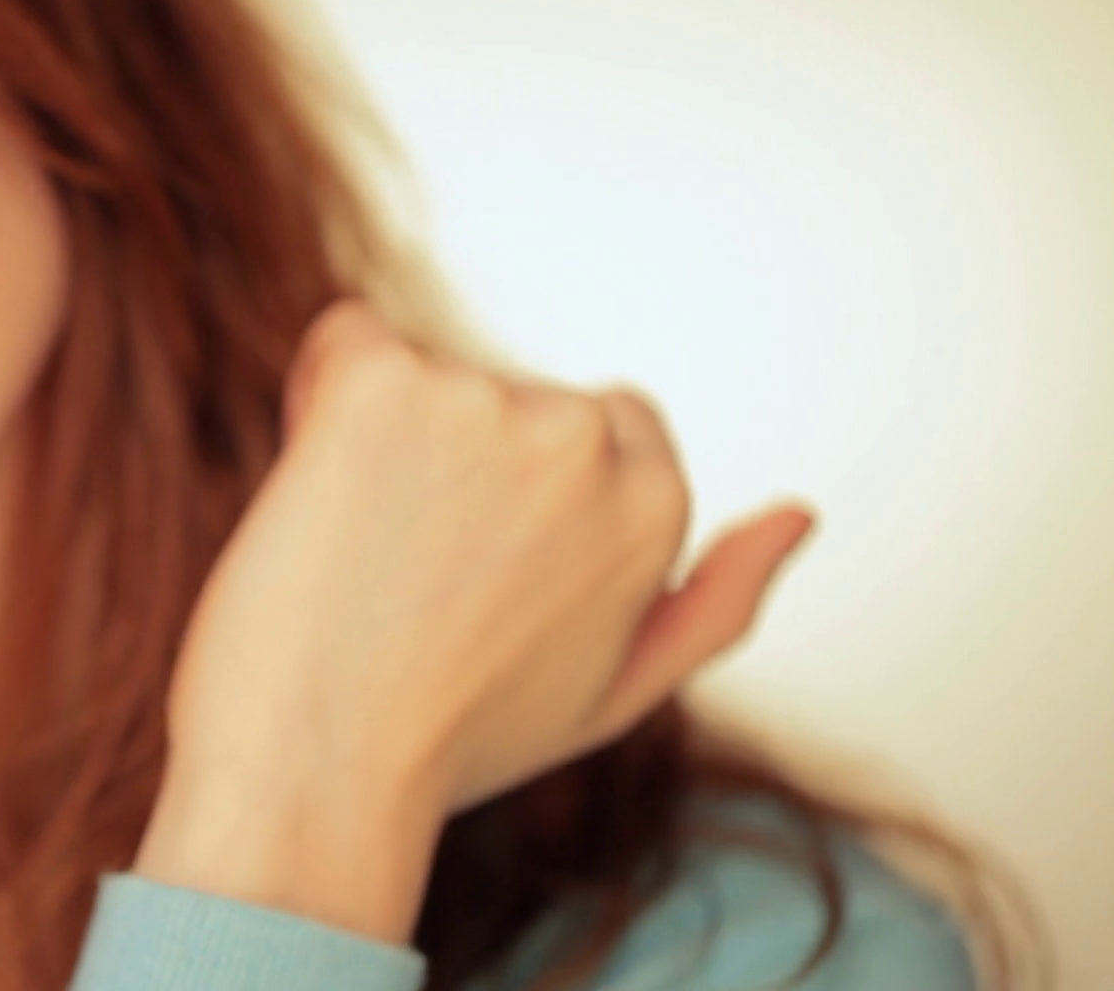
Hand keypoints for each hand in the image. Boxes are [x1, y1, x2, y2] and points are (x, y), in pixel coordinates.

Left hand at [133, 299, 815, 942]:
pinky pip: (345, 342)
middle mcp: (583, 438)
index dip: (519, 492)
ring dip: (381, 442)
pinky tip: (314, 499)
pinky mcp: (381, 382)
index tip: (471, 569)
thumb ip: (716, 604)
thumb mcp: (616, 695)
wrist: (318, 772)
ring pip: (423, 376)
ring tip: (357, 561)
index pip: (606, 427)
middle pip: (505, 397)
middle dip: (452, 462)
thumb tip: (799, 514)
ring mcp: (481, 400)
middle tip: (406, 579)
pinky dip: (315, 402)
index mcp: (653, 502)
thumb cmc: (452, 741)